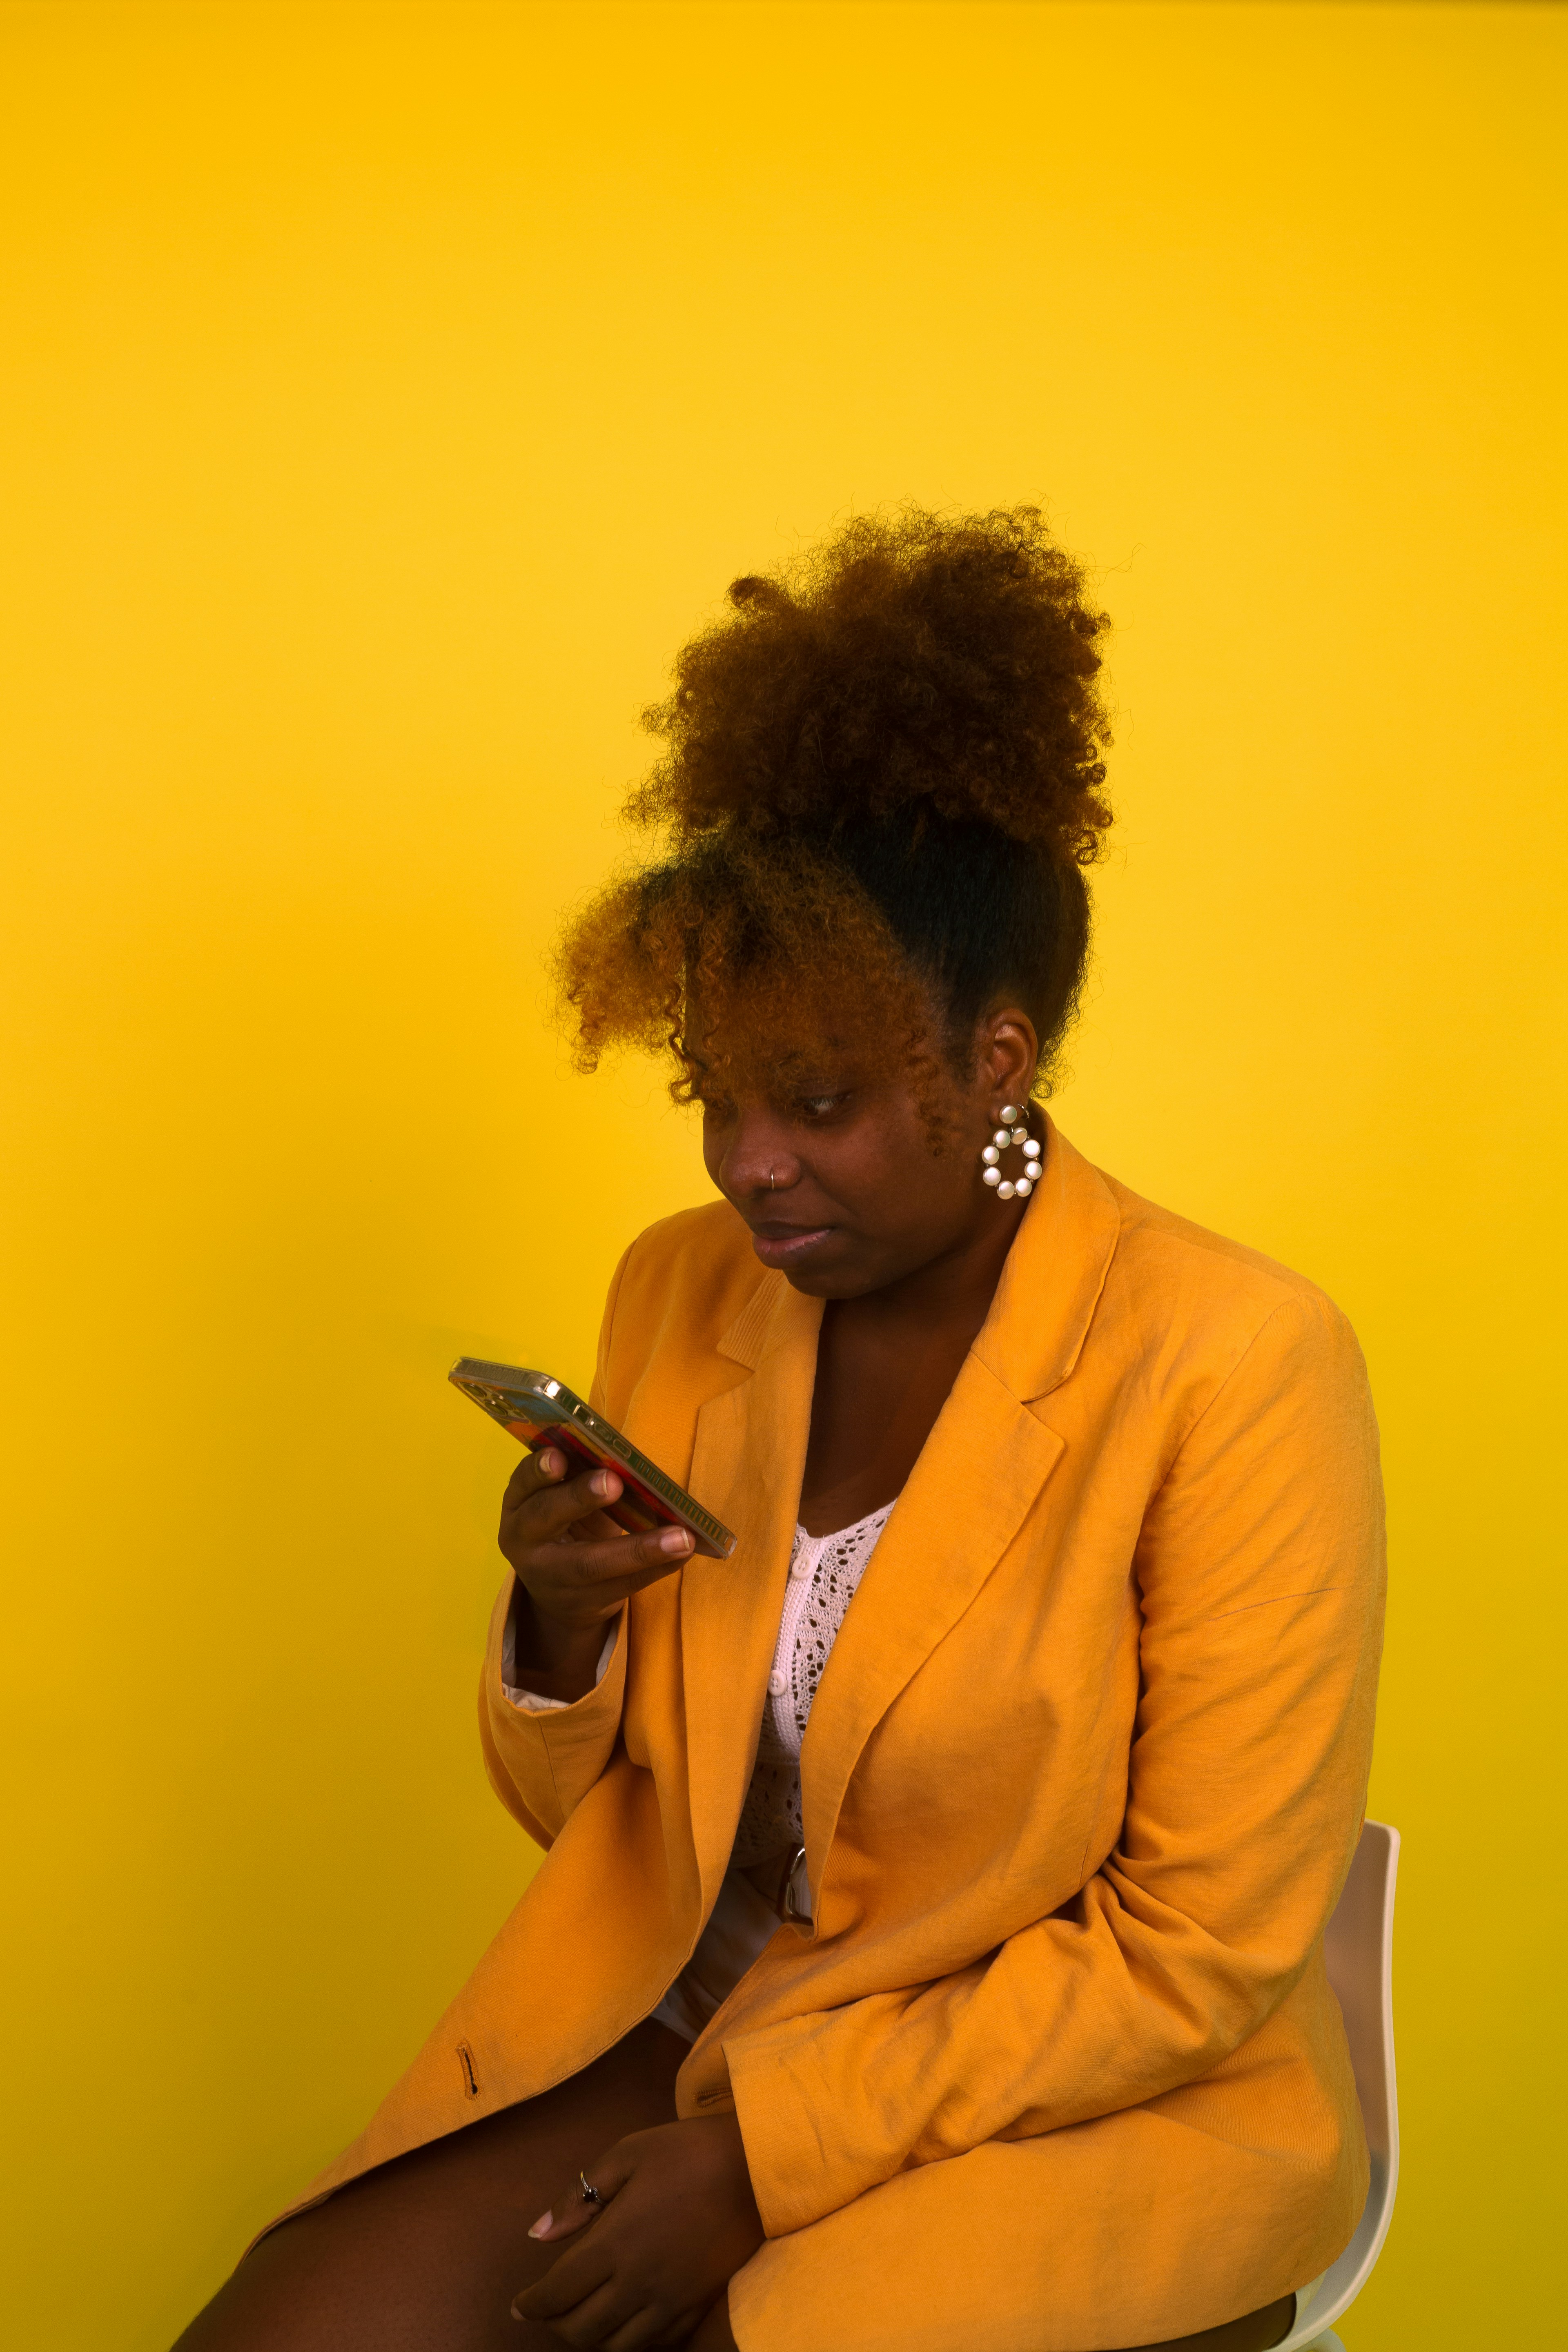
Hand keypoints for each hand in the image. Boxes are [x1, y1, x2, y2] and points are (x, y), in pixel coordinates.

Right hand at [500, 1448, 693, 1697]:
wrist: (558, 1590)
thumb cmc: (567, 1522)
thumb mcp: (560, 1498)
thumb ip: (580, 1476)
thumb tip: (626, 1455)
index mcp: (518, 1504)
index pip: (522, 1483)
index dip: (538, 1470)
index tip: (559, 1455)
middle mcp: (525, 1541)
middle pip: (547, 1519)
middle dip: (580, 1498)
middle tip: (613, 1482)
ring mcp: (552, 1577)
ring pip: (592, 1564)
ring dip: (640, 1549)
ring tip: (681, 1536)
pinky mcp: (584, 1602)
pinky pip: (623, 1586)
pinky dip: (658, 1567)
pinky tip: (684, 1551)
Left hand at [512, 2112, 762, 2348]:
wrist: (755, 2165)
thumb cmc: (686, 2151)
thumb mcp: (626, 2154)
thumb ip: (580, 2196)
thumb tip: (538, 2233)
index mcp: (615, 2241)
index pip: (557, 2292)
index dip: (530, 2304)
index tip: (518, 2304)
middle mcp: (638, 2281)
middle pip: (580, 2329)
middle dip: (554, 2324)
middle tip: (546, 2310)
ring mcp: (670, 2300)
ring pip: (615, 2346)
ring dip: (590, 2338)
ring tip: (581, 2317)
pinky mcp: (696, 2307)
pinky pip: (655, 2344)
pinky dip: (630, 2341)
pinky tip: (624, 2322)